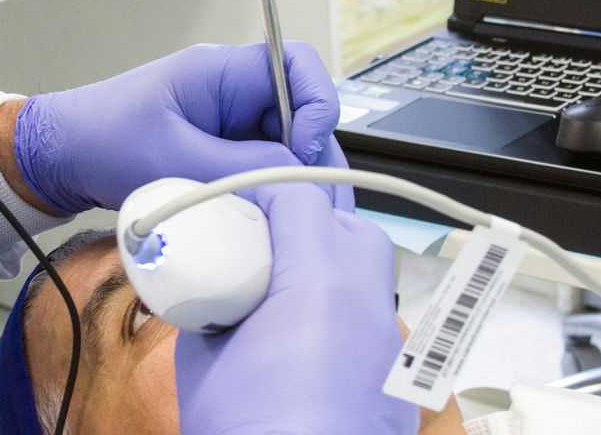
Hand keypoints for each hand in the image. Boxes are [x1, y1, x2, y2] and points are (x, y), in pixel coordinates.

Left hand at [13, 42, 351, 213]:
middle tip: (296, 200)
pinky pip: (260, 165)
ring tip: (273, 214)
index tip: (302, 154)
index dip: (317, 107)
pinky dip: (263, 190)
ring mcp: (227, 121)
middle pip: (301, 113)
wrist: (59, 157)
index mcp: (222, 71)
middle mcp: (232, 91)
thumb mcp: (173, 159)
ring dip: (284, 179)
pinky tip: (254, 216)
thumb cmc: (102, 142)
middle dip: (305, 156)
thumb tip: (299, 179)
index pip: (298, 66)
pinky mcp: (220, 149)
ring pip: (284, 145)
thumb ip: (241, 167)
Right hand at [175, 185, 418, 434]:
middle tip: (260, 239)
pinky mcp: (397, 378)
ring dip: (331, 259)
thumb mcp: (202, 355)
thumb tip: (214, 282)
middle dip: (306, 217)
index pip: (299, 197)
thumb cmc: (248, 434)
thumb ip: (213, 299)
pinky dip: (345, 307)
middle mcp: (365, 303)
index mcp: (316, 283)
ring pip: (369, 267)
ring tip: (284, 284)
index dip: (264, 189)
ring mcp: (388, 341)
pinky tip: (308, 332)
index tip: (237, 203)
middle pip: (347, 222)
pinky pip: (375, 316)